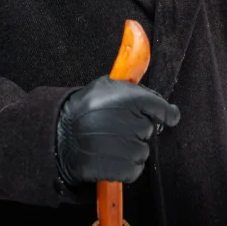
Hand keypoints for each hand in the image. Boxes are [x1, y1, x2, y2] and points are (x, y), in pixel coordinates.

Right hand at [55, 76, 180, 185]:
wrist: (58, 137)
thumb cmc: (82, 110)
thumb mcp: (102, 87)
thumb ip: (129, 86)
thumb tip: (146, 56)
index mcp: (129, 98)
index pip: (162, 109)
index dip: (165, 114)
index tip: (168, 117)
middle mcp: (132, 122)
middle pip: (149, 130)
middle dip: (136, 129)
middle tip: (115, 126)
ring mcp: (127, 147)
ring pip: (142, 151)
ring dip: (129, 149)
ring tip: (107, 141)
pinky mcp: (121, 168)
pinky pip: (134, 169)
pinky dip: (124, 166)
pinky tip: (107, 156)